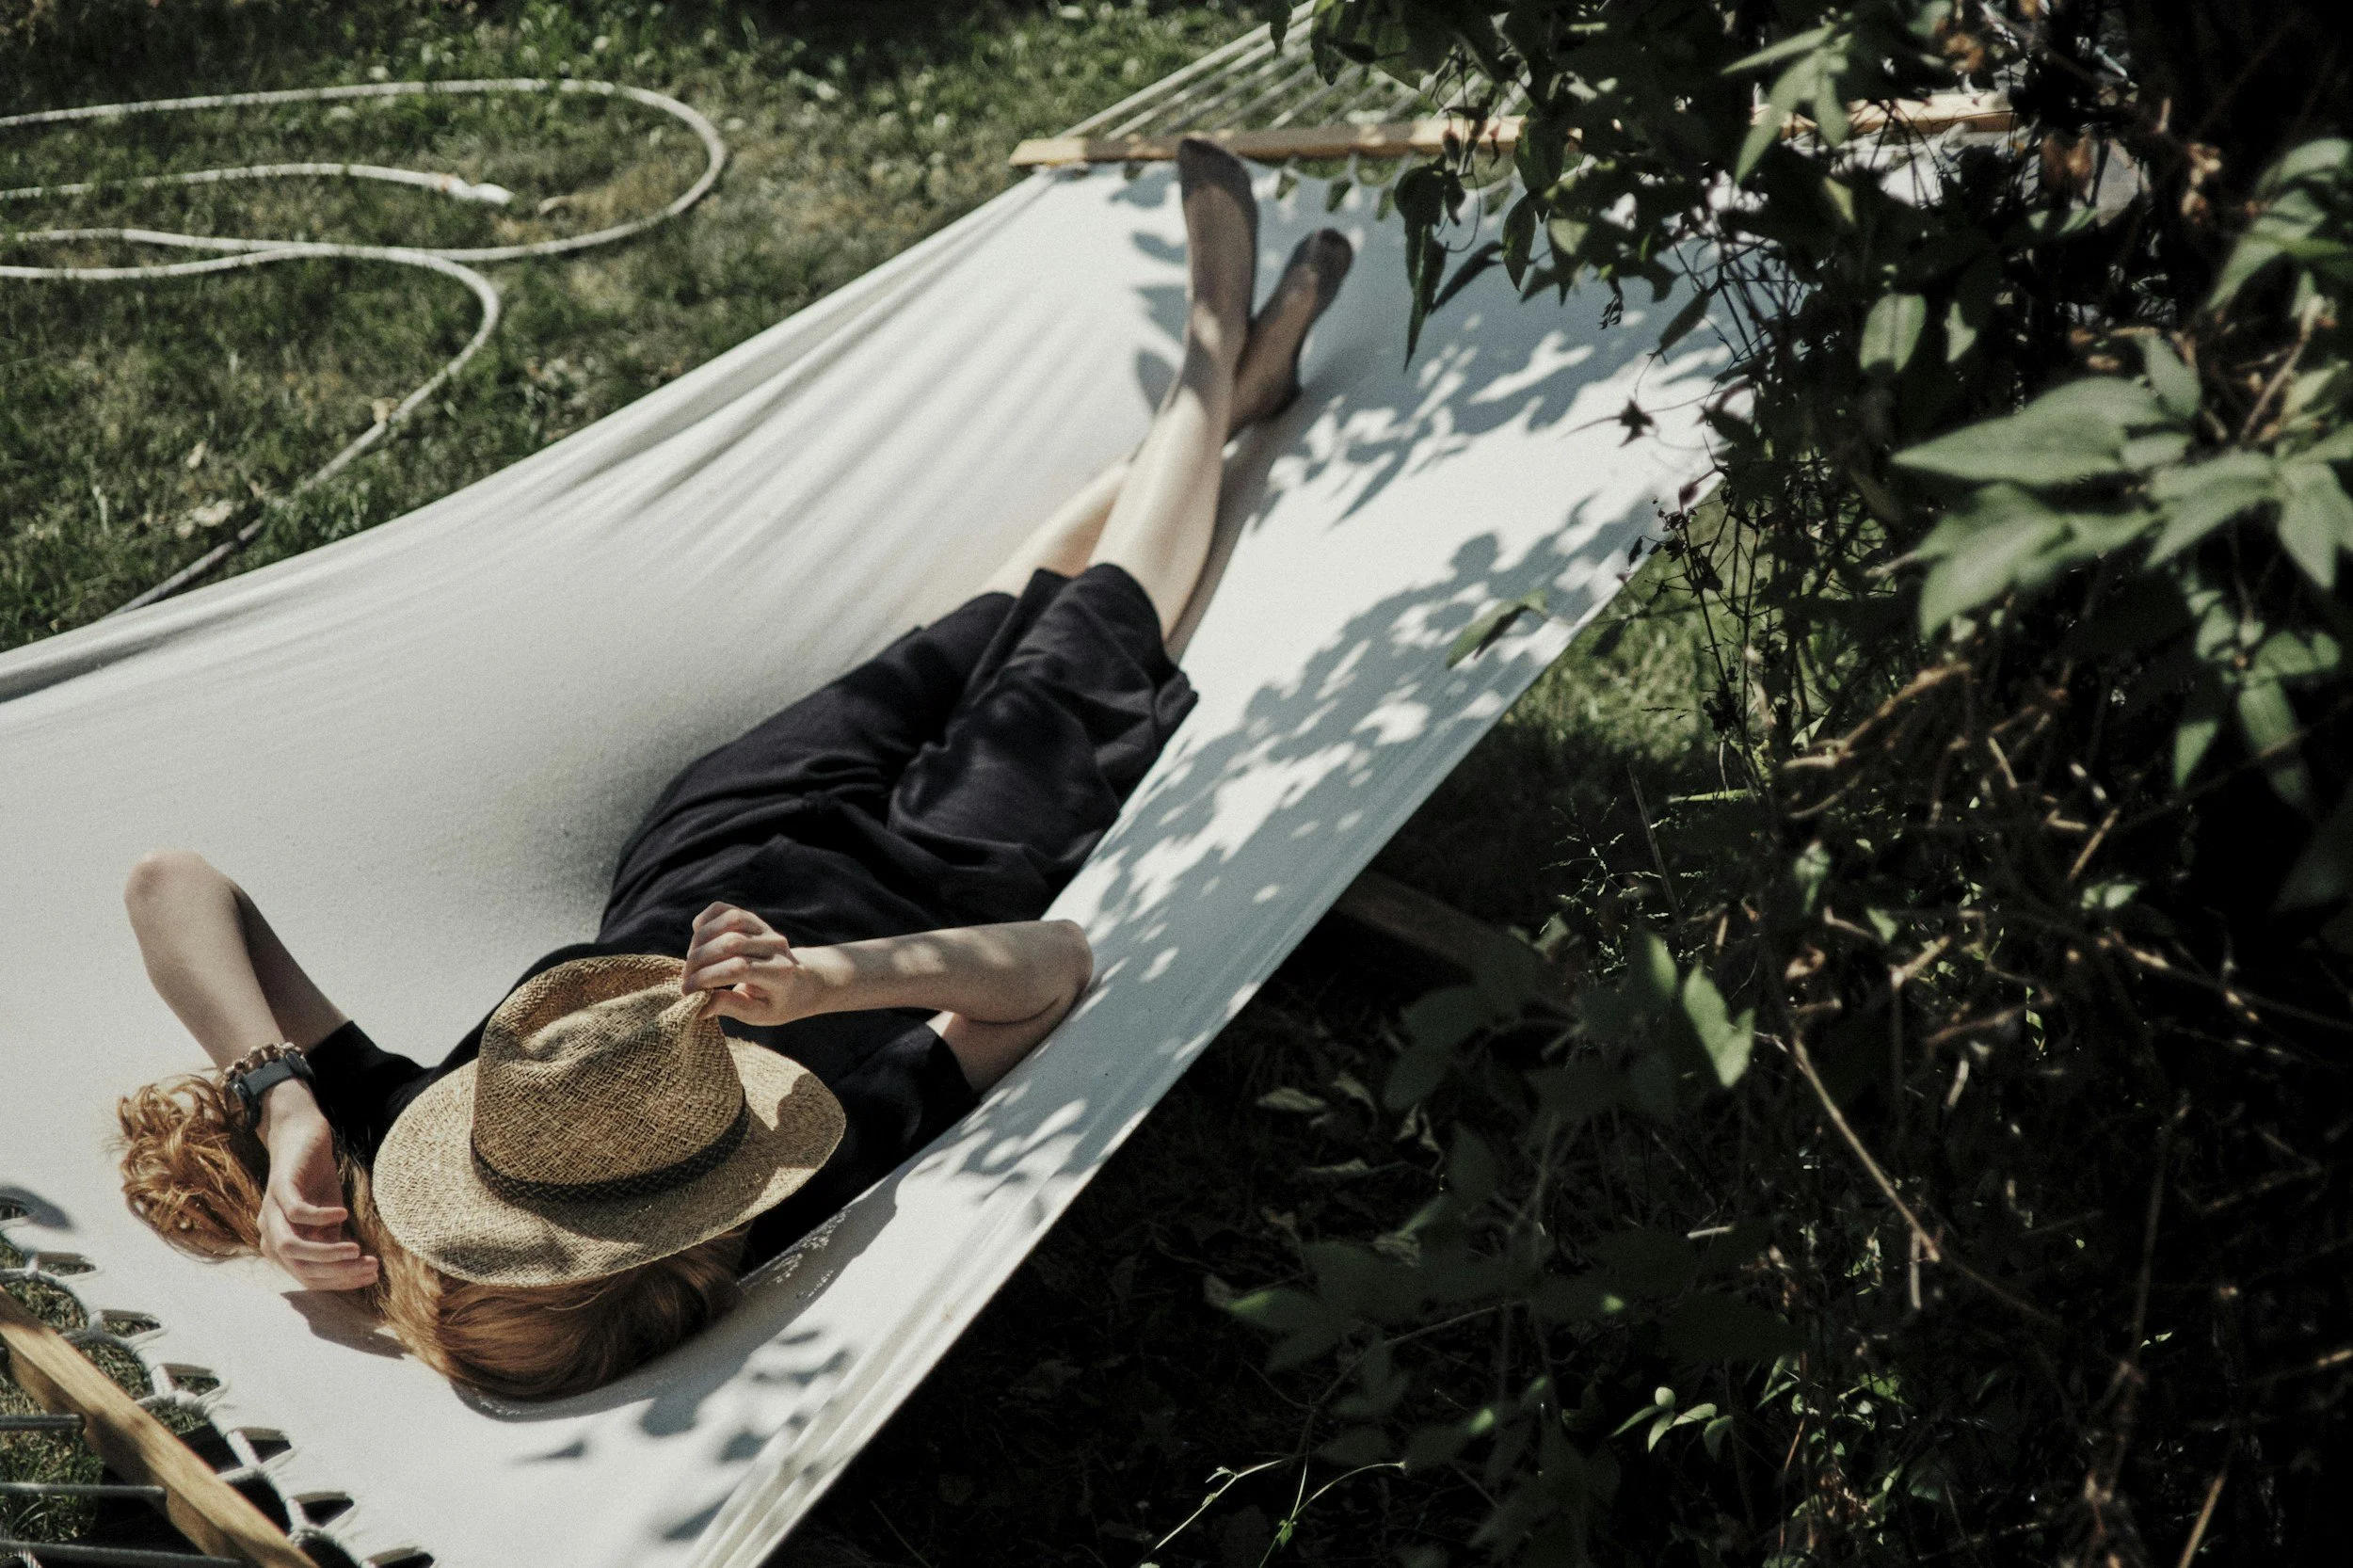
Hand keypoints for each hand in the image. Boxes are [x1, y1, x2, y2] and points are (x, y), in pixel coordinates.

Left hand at [259, 1093, 378, 1291]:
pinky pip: (296, 1211)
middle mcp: (270, 1230)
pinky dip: (320, 1218)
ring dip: (325, 1255)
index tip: (372, 1275)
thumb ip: (331, 1240)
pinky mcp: (279, 1185)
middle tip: (371, 1267)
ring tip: (357, 1250)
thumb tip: (350, 1269)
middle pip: (297, 1268)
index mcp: (280, 1242)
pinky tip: (344, 1213)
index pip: (307, 1275)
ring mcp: (272, 1208)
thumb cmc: (315, 1177)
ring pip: (289, 1247)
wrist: (301, 1133)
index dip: (339, 1280)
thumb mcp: (328, 1215)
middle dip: (336, 1273)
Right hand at [682, 903, 817, 1025]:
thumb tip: (697, 1007)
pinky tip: (697, 939)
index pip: (737, 968)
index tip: (687, 992)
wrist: (800, 983)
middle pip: (730, 943)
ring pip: (729, 921)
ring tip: (691, 961)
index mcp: (780, 973)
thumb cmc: (775, 1003)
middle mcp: (776, 946)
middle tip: (685, 979)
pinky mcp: (754, 919)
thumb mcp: (757, 1014)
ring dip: (701, 940)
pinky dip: (705, 921)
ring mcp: (766, 929)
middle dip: (699, 961)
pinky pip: (725, 911)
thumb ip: (729, 1006)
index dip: (706, 978)